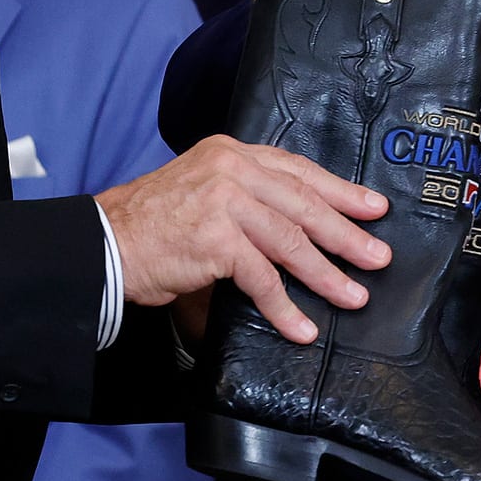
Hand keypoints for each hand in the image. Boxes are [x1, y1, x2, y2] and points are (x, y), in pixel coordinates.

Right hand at [97, 135, 390, 343]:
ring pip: (291, 241)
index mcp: (231, 153)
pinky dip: (285, 307)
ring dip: (327, 273)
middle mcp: (231, 169)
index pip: (297, 170)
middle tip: (377, 256)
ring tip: (353, 296)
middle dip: (346, 233)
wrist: (102, 244)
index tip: (373, 209)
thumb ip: (244, 199)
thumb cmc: (150, 225)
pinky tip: (300, 327)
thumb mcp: (202, 191)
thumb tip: (298, 232)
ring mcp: (224, 201)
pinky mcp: (216, 239)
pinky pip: (263, 278)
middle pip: (304, 203)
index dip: (340, 191)